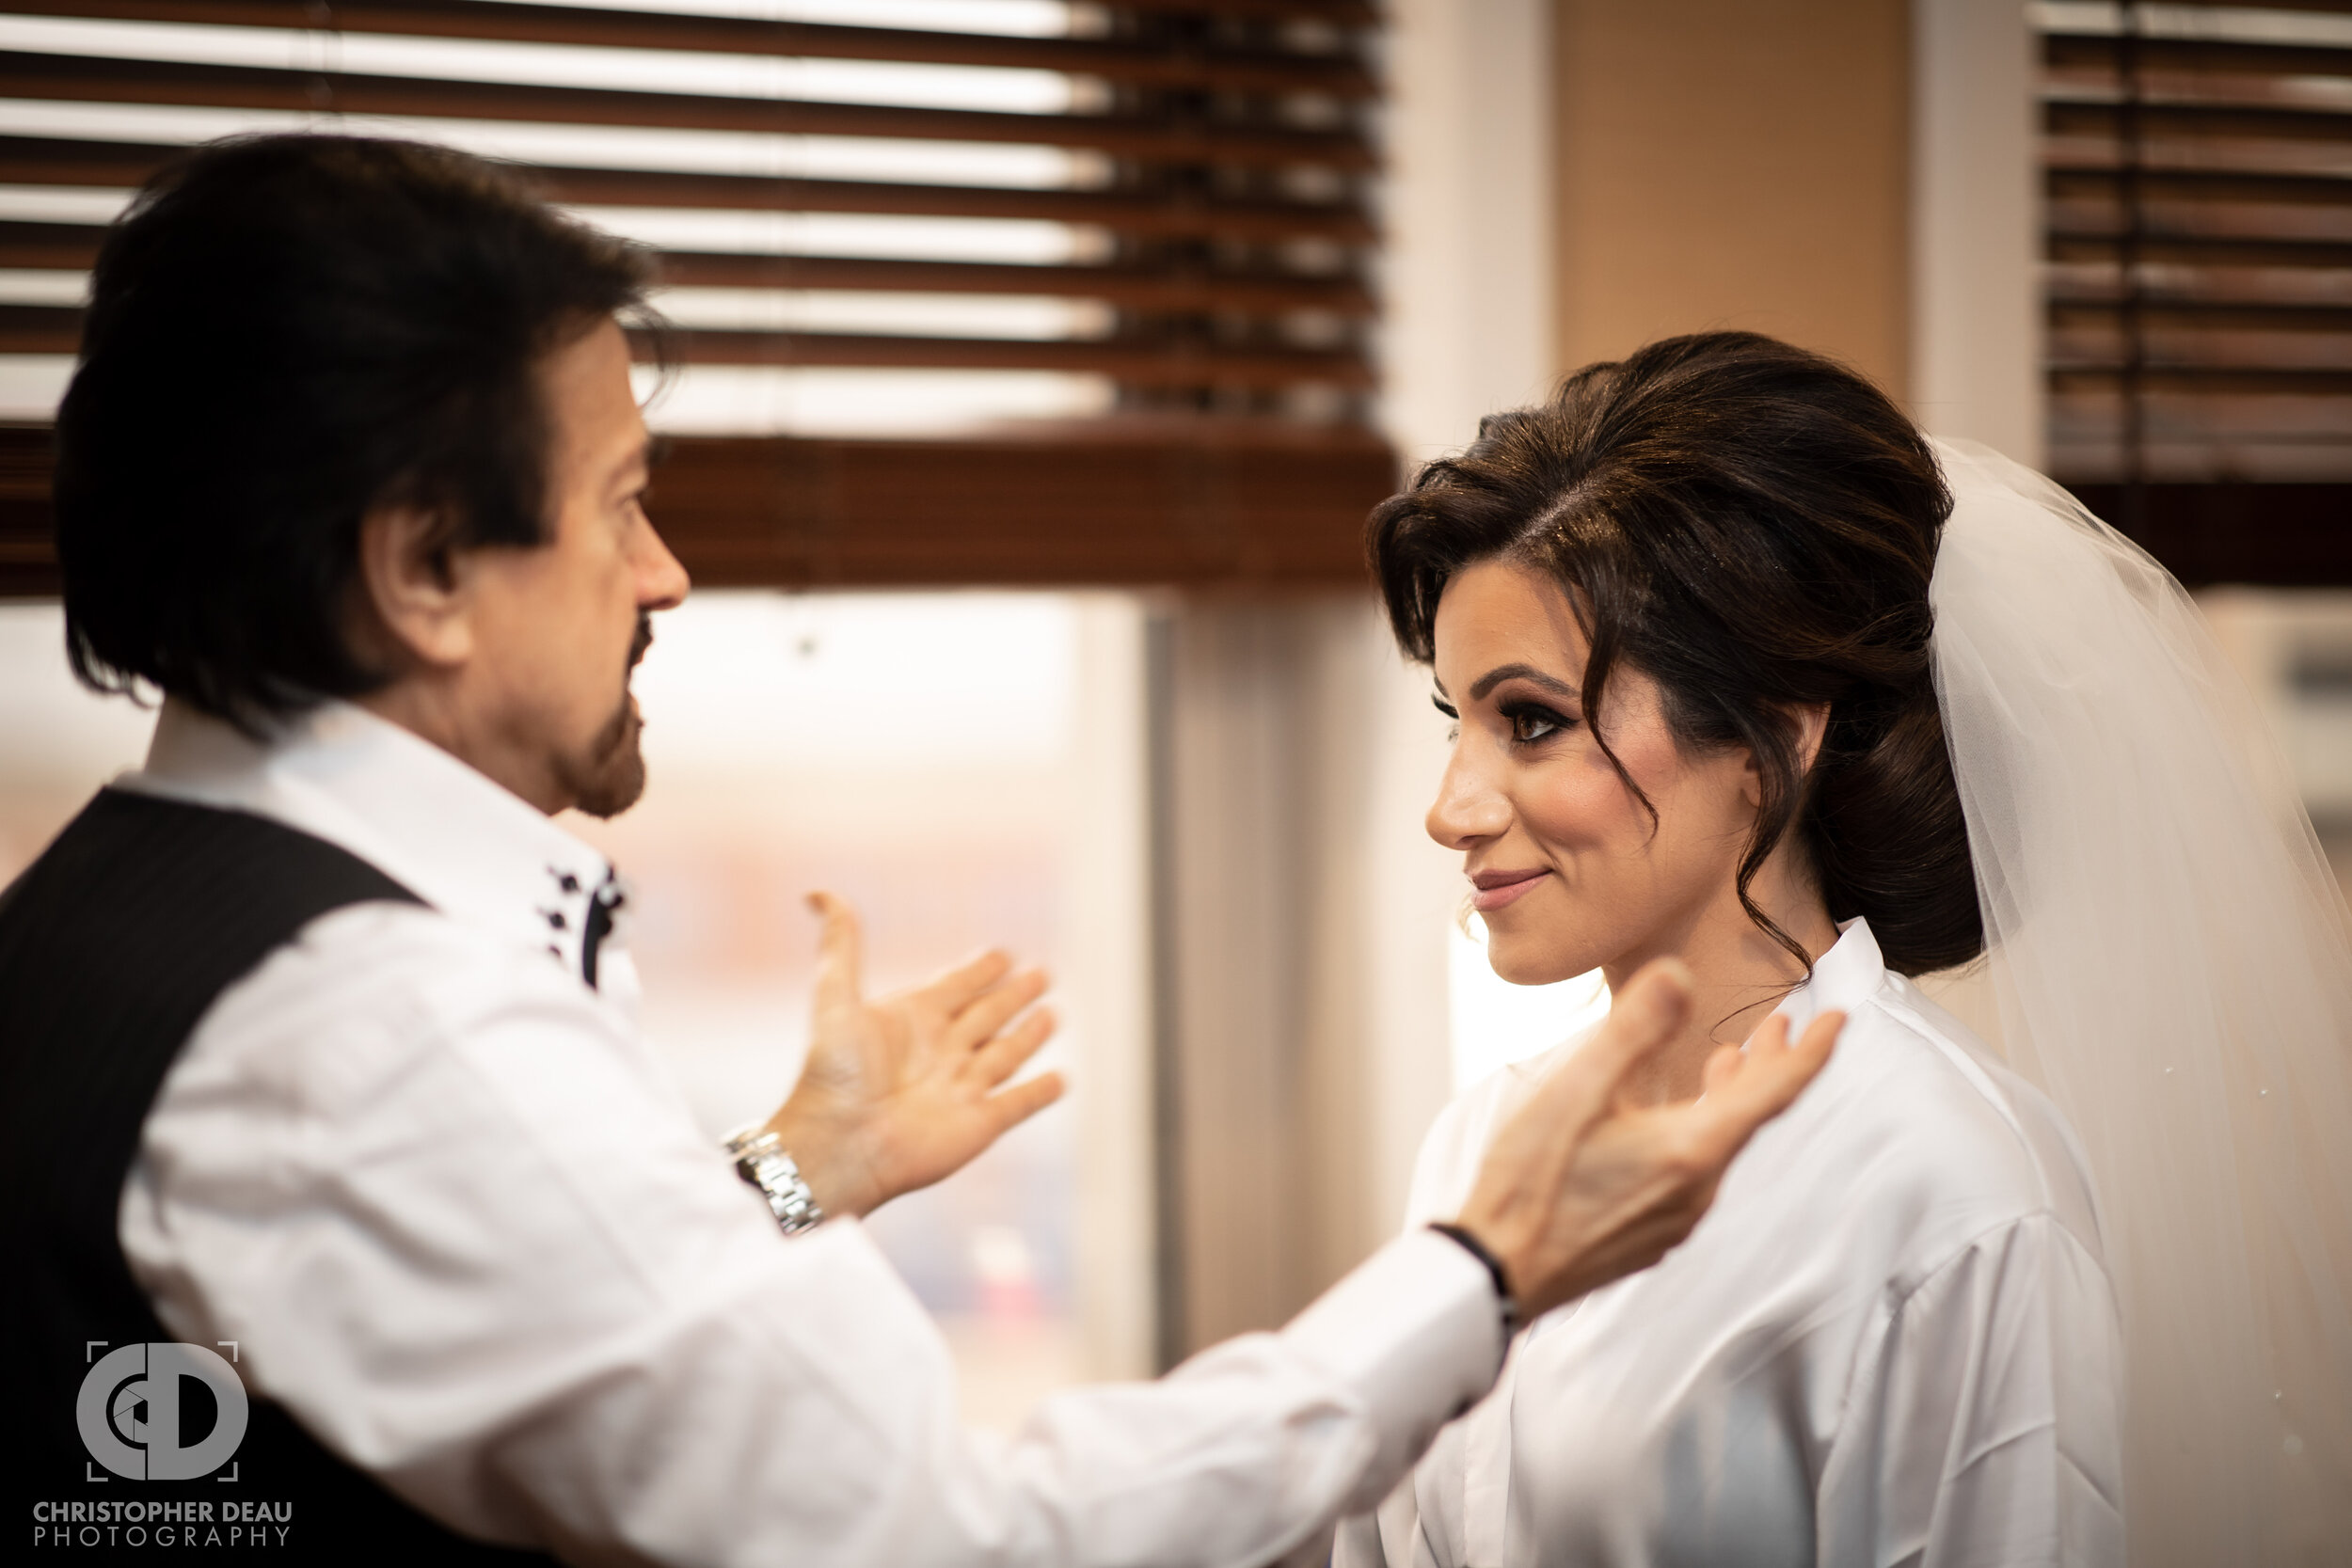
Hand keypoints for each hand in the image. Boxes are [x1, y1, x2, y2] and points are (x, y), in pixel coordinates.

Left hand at [763, 892, 1064, 1219]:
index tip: (1001, 953)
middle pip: (988, 1015)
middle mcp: (942, 1051)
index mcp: (913, 1019)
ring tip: (1052, 1014)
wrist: (839, 1145)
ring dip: (1030, 1035)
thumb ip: (840, 945)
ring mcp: (963, 1088)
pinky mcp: (981, 1123)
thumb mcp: (835, 998)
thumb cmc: (832, 1074)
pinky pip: (1019, 1103)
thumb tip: (817, 892)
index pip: (957, 985)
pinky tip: (1059, 1080)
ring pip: (1008, 1054)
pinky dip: (1040, 1092)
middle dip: (1015, 994)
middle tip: (1042, 973)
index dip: (980, 969)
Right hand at [1453, 960, 1840, 1320]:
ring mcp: (1677, 1218)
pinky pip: (1696, 1173)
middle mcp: (1698, 1190)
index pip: (1774, 1094)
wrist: (1498, 1272)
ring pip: (1722, 1144)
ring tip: (1726, 1062)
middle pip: (1751, 1117)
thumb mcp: (1574, 1091)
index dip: (1809, 1053)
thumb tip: (1679, 977)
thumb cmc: (1529, 1183)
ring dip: (1730, 1097)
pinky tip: (1672, 1120)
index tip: (1838, 1021)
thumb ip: (1632, 1032)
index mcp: (1692, 1150)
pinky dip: (1701, 1131)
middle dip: (1769, 1066)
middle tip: (1780, 1025)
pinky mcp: (1652, 1234)